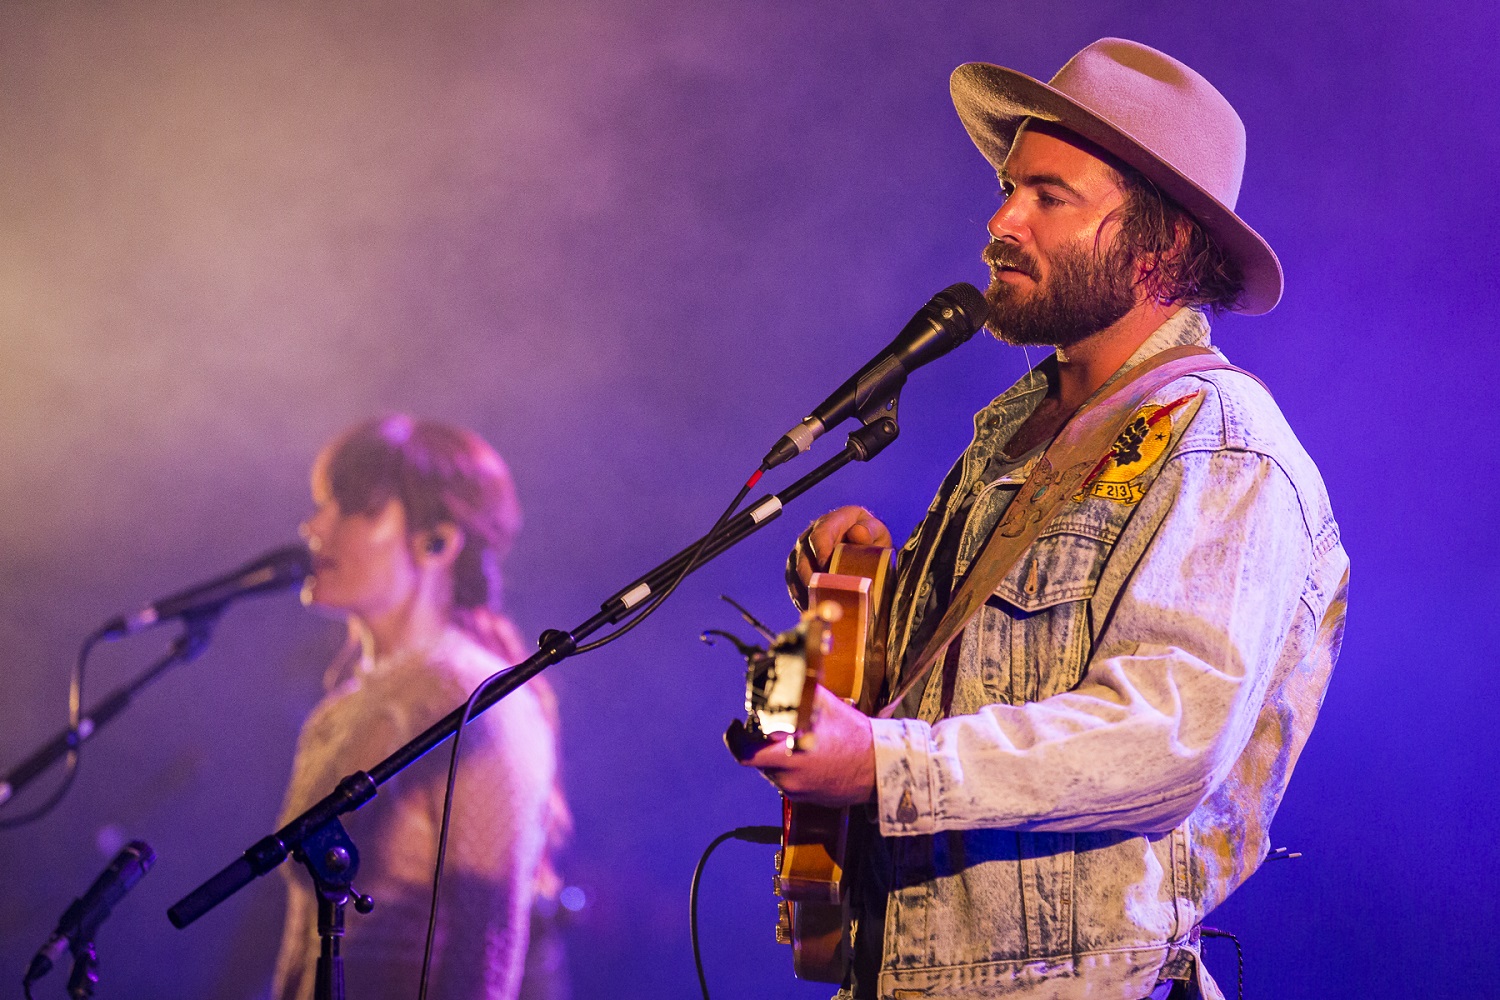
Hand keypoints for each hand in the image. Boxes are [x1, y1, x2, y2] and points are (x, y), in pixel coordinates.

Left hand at [724, 686, 875, 806]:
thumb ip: (800, 690)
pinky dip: (788, 769)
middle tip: (768, 731)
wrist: (880, 768)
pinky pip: (786, 782)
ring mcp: (797, 790)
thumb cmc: (855, 735)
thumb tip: (782, 671)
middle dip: (759, 744)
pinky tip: (806, 757)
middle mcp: (790, 775)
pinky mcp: (805, 799)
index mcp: (791, 752)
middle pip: (757, 760)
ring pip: (771, 772)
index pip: (747, 752)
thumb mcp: (827, 706)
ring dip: (774, 757)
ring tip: (793, 743)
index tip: (734, 726)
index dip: (735, 739)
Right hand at [784, 506, 891, 608]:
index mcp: (831, 522)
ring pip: (795, 573)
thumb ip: (870, 530)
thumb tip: (858, 534)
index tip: (827, 570)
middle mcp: (810, 536)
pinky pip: (793, 584)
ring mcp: (802, 553)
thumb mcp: (877, 532)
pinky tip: (814, 608)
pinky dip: (802, 598)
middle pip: (803, 558)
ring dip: (806, 591)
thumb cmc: (870, 540)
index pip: (820, 536)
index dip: (821, 553)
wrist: (864, 548)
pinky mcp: (797, 569)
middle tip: (825, 595)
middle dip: (812, 579)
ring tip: (820, 605)